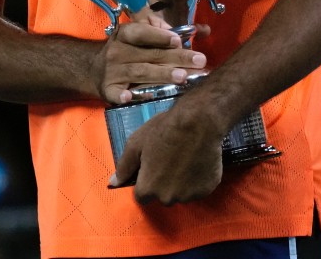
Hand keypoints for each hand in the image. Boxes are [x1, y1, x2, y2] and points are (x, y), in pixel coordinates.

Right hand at [98, 20, 206, 104]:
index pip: (142, 32)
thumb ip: (166, 32)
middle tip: (199, 61)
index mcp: (125, 34)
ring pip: (140, 72)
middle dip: (176, 58)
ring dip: (161, 75)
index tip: (178, 40)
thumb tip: (201, 29)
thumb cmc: (126, 51)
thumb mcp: (140, 35)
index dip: (159, 36)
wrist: (94, 69)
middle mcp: (117, 51)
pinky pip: (116, 93)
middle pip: (149, 54)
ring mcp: (112, 71)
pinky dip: (122, 95)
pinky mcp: (108, 89)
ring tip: (183, 77)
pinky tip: (129, 96)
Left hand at [109, 103, 223, 204]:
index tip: (153, 167)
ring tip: (185, 159)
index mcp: (148, 188)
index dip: (146, 180)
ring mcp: (189, 196)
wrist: (198, 122)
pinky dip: (198, 179)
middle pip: (162, 196)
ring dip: (181, 182)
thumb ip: (124, 166)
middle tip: (170, 160)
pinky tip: (197, 162)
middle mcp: (167, 198)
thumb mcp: (136, 143)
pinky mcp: (206, 190)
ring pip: (181, 193)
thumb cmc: (164, 130)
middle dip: (164, 183)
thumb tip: (113, 183)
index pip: (142, 196)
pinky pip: (199, 189)